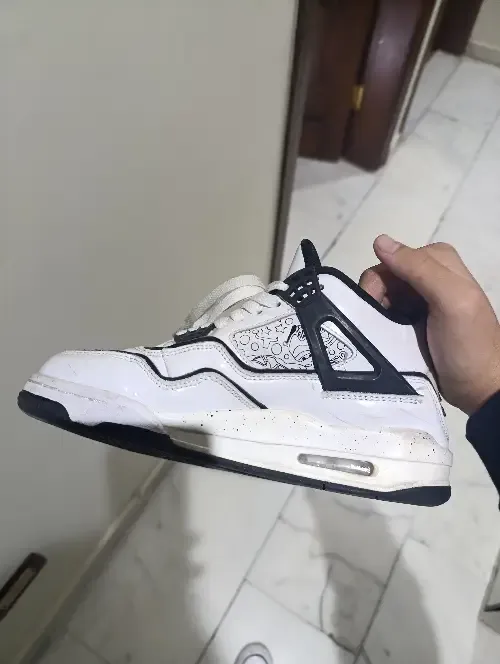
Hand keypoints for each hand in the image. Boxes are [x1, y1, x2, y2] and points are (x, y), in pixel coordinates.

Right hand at [359, 235, 499, 414]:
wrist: (479, 388)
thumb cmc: (468, 344)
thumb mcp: (451, 299)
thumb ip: (418, 268)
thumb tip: (379, 240)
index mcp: (439, 260)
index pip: (391, 260)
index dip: (379, 282)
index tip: (378, 310)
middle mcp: (428, 275)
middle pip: (383, 277)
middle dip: (376, 299)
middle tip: (380, 326)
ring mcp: (420, 299)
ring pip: (381, 297)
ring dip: (376, 315)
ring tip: (385, 337)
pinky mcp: (412, 322)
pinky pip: (385, 315)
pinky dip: (380, 325)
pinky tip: (385, 339)